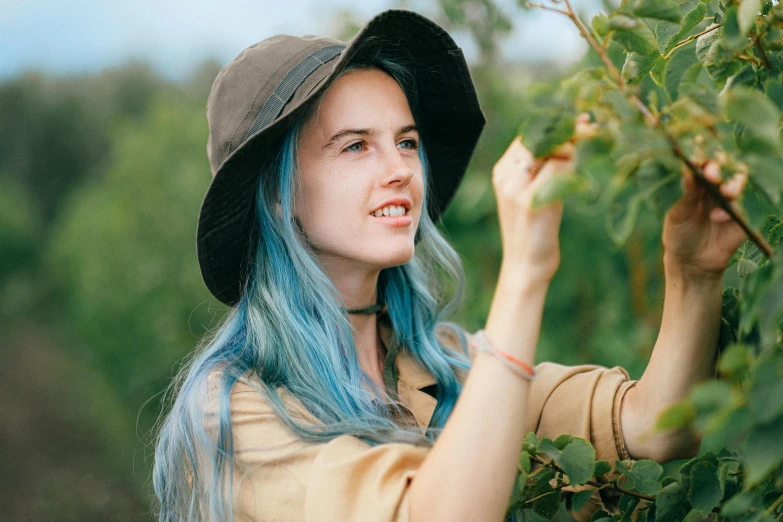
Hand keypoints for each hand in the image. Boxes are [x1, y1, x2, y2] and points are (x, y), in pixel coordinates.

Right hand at [491, 115, 594, 281]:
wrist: (525, 266)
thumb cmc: (535, 231)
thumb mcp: (535, 196)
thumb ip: (543, 170)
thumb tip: (571, 141)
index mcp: (502, 172)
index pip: (529, 135)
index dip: (556, 125)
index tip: (583, 121)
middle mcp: (505, 177)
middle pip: (539, 138)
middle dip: (569, 129)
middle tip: (594, 126)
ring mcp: (516, 189)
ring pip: (550, 150)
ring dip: (574, 147)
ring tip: (590, 153)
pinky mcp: (532, 202)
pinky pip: (558, 170)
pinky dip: (574, 167)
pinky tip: (583, 178)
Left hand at [662, 159, 748, 280]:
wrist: (691, 263)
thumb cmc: (679, 237)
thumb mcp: (678, 216)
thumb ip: (687, 196)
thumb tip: (689, 173)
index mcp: (696, 187)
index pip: (701, 168)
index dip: (701, 161)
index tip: (696, 160)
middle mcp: (713, 191)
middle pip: (722, 171)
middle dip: (718, 168)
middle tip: (711, 173)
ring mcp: (728, 203)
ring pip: (736, 184)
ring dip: (731, 185)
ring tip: (723, 191)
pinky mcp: (739, 218)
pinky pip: (739, 208)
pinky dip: (728, 210)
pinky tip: (717, 217)